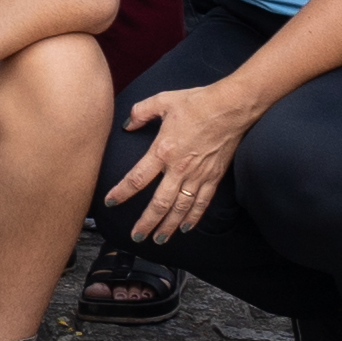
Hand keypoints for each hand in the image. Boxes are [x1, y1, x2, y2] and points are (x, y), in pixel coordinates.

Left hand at [109, 74, 255, 245]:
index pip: (137, 178)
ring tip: (158, 239)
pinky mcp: (214, 177)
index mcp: (163, 150)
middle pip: (159, 203)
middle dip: (146, 222)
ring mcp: (198, 175)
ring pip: (181, 208)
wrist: (231, 107)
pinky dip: (194, 218)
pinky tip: (186, 228)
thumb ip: (141, 112)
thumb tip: (128, 124)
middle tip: (136, 237)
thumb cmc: (197, 102)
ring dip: (169, 226)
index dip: (122, 192)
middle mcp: (179, 168)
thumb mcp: (163, 100)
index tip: (110, 202)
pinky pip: (202, 203)